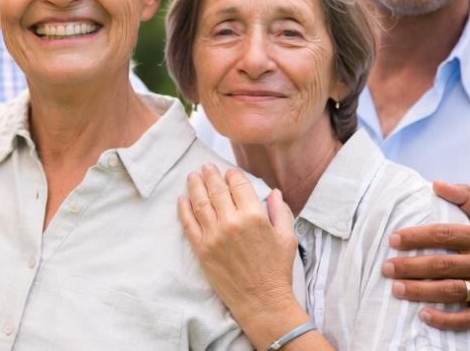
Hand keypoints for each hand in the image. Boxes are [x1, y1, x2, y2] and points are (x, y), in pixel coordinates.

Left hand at [178, 165, 307, 347]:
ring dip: (195, 186)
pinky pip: (188, 224)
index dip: (232, 175)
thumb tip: (273, 191)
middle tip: (206, 166)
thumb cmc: (277, 270)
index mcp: (254, 216)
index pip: (238, 185)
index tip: (229, 172)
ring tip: (193, 175)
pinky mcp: (202, 249)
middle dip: (210, 175)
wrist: (262, 302)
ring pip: (200, 202)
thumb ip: (280, 210)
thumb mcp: (287, 237)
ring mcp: (214, 236)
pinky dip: (184, 209)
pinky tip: (182, 199)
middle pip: (216, 189)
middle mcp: (231, 222)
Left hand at [382, 181, 469, 330]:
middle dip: (411, 267)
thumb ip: (465, 197)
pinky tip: (423, 315)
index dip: (417, 237)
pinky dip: (445, 319)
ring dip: (420, 291)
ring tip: (395, 289)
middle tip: (386, 268)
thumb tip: (436, 185)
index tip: (393, 240)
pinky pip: (467, 319)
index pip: (446, 234)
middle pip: (444, 265)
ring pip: (451, 291)